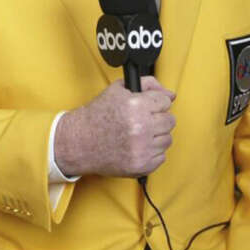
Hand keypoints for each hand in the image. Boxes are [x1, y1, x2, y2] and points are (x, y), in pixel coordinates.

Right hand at [53, 77, 174, 176]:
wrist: (78, 142)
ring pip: (167, 139)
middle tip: (140, 121)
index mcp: (135, 105)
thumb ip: (146, 85)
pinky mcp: (142, 165)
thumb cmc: (97, 117)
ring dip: (155, 136)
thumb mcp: (117, 90)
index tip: (145, 107)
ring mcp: (142, 148)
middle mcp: (141, 127)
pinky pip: (161, 156)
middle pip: (170, 120)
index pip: (165, 101)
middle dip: (156, 119)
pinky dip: (151, 152)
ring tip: (137, 135)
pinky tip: (136, 147)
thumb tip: (170, 94)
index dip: (154, 102)